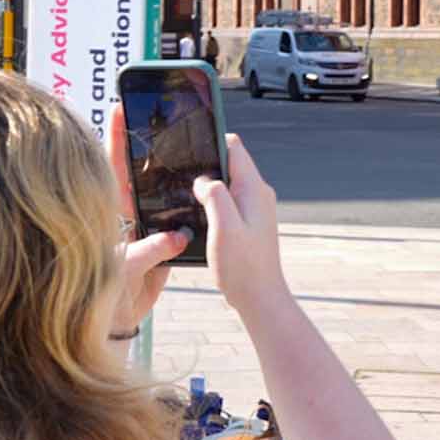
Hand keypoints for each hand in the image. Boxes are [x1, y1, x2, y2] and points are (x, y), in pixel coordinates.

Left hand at [105, 111, 190, 334]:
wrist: (116, 321)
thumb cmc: (106, 294)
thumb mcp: (125, 270)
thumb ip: (150, 250)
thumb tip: (177, 235)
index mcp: (112, 213)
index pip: (114, 166)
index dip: (117, 137)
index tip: (120, 107)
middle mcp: (129, 214)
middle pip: (141, 171)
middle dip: (150, 143)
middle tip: (163, 114)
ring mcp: (147, 226)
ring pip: (163, 193)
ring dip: (175, 173)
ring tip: (190, 145)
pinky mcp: (164, 243)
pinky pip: (180, 219)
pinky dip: (193, 206)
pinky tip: (207, 188)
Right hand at [191, 135, 289, 318]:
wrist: (259, 297)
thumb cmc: (243, 266)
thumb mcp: (224, 226)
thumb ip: (214, 195)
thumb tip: (204, 180)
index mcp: (254, 189)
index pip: (233, 146)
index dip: (210, 142)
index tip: (187, 148)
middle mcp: (258, 194)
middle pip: (228, 163)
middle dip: (205, 164)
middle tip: (180, 176)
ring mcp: (254, 208)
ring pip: (227, 183)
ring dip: (208, 186)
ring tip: (187, 196)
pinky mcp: (248, 222)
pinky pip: (228, 201)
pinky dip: (212, 203)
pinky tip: (198, 215)